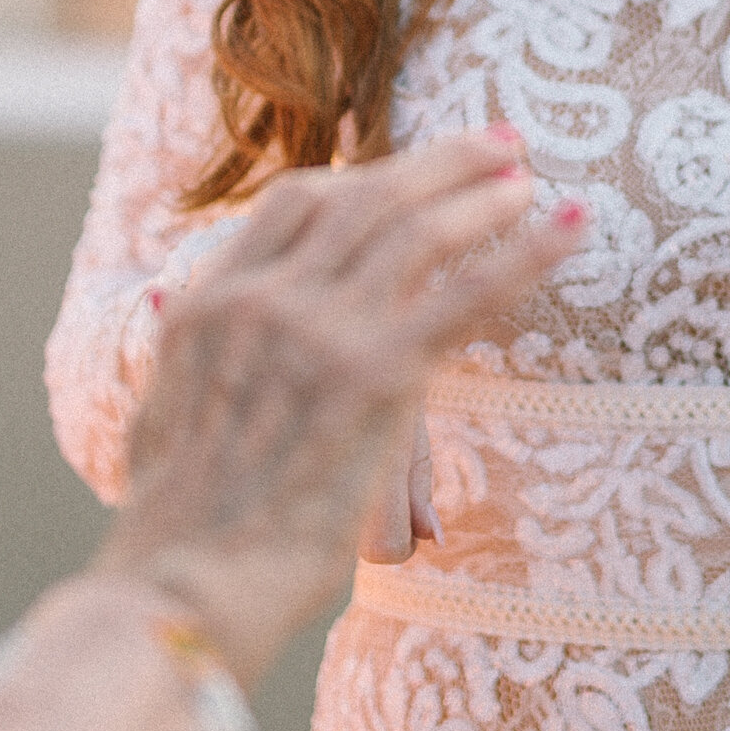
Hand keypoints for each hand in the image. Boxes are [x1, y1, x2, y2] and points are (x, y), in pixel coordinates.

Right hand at [96, 134, 584, 679]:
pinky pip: (466, 296)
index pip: (297, 203)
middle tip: (500, 144)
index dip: (367, 177)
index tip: (414, 172)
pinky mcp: (374, 376)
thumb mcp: (159, 421)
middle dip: (440, 163)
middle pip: (365, 197)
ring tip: (531, 180)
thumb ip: (182, 359)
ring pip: (415, 231)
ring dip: (481, 195)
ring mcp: (318, 331)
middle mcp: (262, 299)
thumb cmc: (175, 534)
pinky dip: (526, 254)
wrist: (180, 586)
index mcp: (207, 304)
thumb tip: (167, 313)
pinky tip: (570, 229)